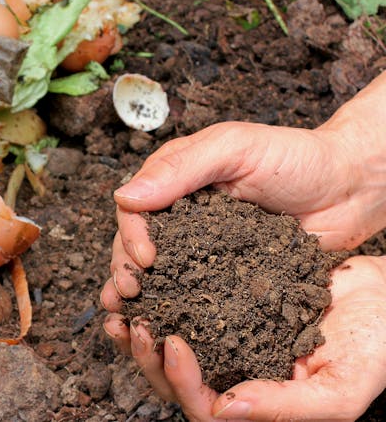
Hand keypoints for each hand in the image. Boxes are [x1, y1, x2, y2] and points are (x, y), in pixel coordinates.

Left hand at [103, 256, 385, 420]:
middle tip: (134, 323)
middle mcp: (235, 379)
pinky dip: (160, 298)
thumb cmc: (375, 345)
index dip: (182, 382)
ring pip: (170, 350)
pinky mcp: (223, 311)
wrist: (385, 294)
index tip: (172, 342)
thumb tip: (223, 411)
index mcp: (258, 405)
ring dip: (142, 332)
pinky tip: (144, 281)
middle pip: (175, 383)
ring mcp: (227, 345)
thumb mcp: (342, 386)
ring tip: (122, 306)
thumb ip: (287, 406)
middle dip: (148, 357)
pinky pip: (182, 310)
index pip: (205, 409)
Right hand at [104, 69, 385, 302]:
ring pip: (159, 273)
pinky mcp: (226, 276)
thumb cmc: (297, 157)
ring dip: (142, 295)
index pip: (134, 209)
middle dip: (126, 269)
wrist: (351, 188)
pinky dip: (177, 310)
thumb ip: (181, 168)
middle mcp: (182, 216)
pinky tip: (165, 328)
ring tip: (131, 318)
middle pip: (136, 244)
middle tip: (130, 294)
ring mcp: (202, 248)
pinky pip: (195, 293)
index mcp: (175, 181)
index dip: (130, 235)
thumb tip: (124, 197)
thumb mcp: (235, 148)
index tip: (145, 258)